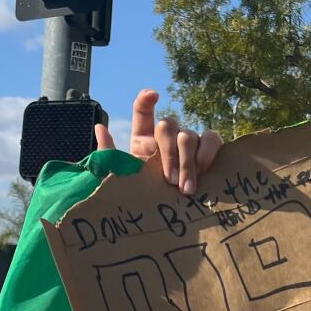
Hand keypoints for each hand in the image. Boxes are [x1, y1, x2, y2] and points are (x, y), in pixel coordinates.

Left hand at [96, 89, 222, 195]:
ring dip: (188, 161)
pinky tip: (203, 171)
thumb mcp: (122, 180)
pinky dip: (208, 152)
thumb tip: (99, 127)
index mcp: (143, 140)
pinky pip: (211, 139)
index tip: (151, 95)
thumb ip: (109, 156)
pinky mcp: (207, 150)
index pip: (143, 111)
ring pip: (189, 135)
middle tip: (170, 182)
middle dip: (170, 154)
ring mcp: (188, 142)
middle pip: (168, 125)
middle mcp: (167, 137)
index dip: (146, 100)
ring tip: (186, 188)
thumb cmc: (143, 197)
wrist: (164, 214)